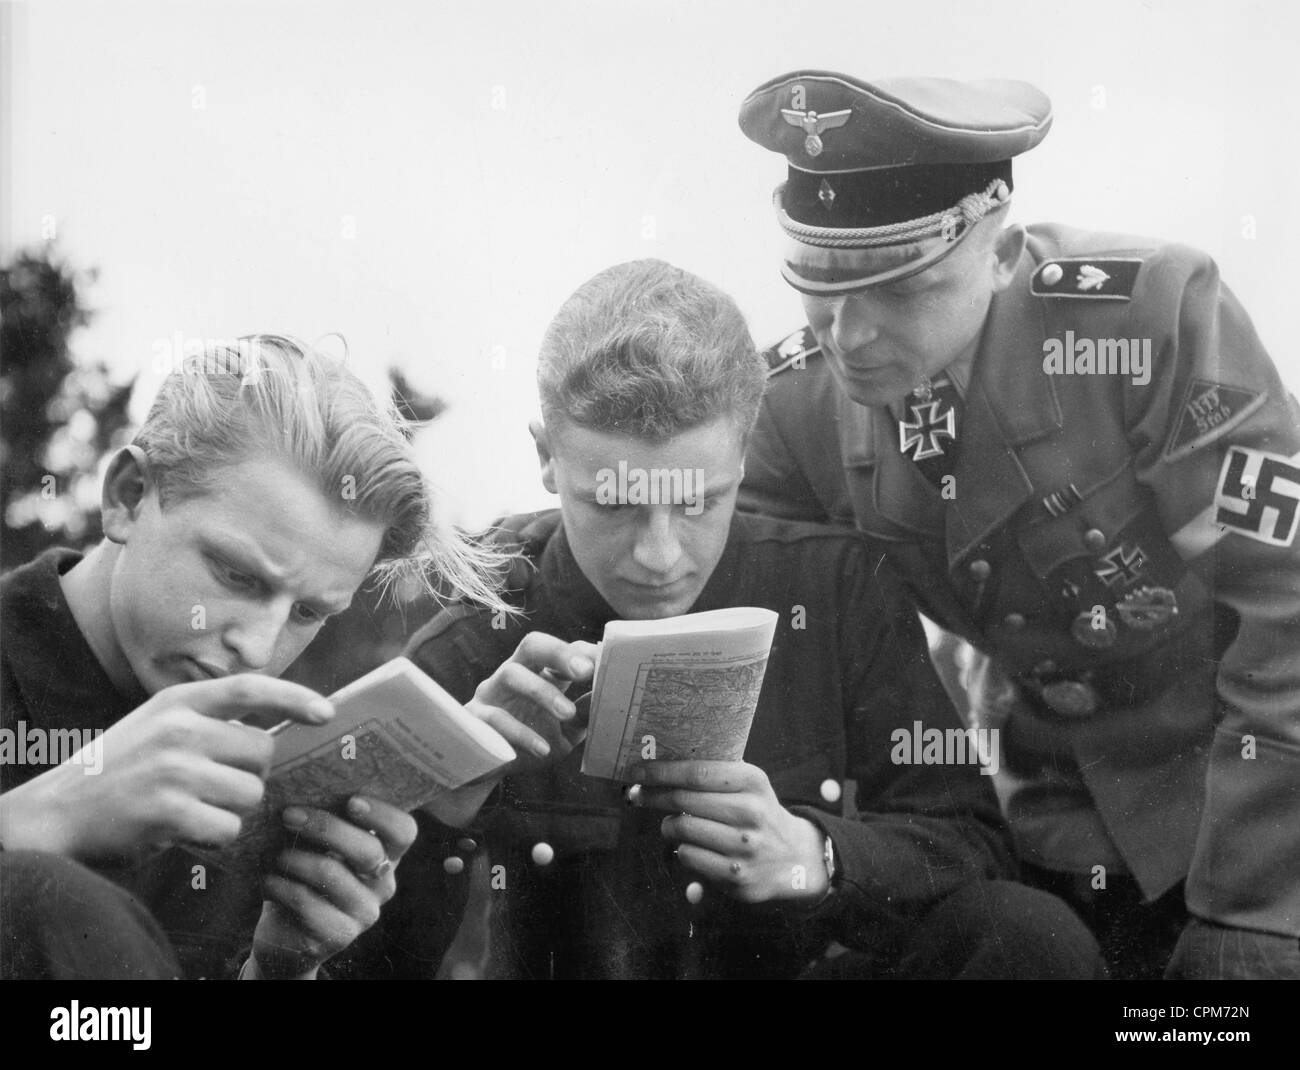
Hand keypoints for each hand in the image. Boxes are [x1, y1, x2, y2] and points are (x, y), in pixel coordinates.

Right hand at [0, 675, 332, 863]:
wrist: (54, 815)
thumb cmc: (118, 773)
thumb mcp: (157, 727)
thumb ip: (208, 723)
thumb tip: (275, 733)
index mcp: (178, 703)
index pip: (250, 688)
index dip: (295, 697)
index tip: (328, 712)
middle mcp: (179, 729)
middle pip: (262, 753)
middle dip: (250, 776)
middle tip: (214, 788)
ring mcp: (173, 769)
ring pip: (250, 793)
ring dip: (231, 811)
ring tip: (191, 810)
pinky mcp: (168, 811)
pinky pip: (228, 828)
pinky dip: (215, 839)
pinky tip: (184, 832)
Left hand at [248, 794, 416, 978]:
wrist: (286, 932)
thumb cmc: (303, 872)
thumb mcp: (319, 845)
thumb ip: (327, 818)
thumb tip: (308, 780)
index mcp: (386, 853)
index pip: (404, 831)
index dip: (383, 814)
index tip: (351, 800)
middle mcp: (383, 882)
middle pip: (368, 850)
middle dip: (326, 827)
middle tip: (288, 814)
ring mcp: (364, 912)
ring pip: (333, 875)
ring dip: (296, 858)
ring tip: (274, 853)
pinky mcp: (338, 935)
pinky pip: (308, 904)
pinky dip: (281, 886)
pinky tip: (267, 880)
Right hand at [464, 632, 598, 773]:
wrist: (489, 772)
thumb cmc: (529, 743)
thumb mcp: (566, 732)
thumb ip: (585, 714)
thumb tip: (613, 697)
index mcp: (538, 674)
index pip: (560, 650)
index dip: (582, 653)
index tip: (607, 663)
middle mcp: (513, 674)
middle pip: (533, 646)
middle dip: (559, 653)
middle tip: (586, 670)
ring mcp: (491, 693)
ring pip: (512, 674)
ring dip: (542, 691)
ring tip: (567, 713)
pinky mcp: (473, 717)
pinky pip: (494, 717)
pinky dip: (520, 732)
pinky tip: (542, 748)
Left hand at [634, 760, 828, 903]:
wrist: (795, 858)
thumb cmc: (758, 814)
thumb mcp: (748, 786)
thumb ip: (712, 775)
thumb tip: (657, 770)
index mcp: (752, 781)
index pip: (696, 772)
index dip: (661, 772)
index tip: (637, 771)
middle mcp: (751, 811)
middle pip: (683, 800)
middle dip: (654, 796)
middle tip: (639, 795)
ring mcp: (745, 846)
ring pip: (682, 829)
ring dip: (668, 825)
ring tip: (671, 824)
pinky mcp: (737, 876)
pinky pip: (689, 857)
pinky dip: (681, 850)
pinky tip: (689, 846)